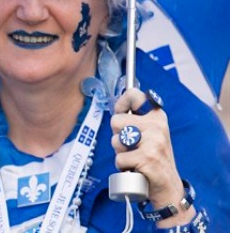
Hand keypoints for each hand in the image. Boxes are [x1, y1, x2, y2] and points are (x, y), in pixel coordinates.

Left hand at [110, 88, 194, 227]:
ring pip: (115, 140)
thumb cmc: (152, 158)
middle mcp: (157, 125)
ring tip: (135, 157)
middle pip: (115, 121)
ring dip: (120, 152)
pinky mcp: (147, 157)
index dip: (121, 103)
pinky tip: (136, 168)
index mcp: (157, 116)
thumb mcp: (150, 134)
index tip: (121, 112)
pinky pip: (119, 158)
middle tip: (132, 147)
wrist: (168, 186)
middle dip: (117, 136)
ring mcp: (153, 141)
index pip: (134, 95)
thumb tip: (117, 107)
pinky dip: (123, 166)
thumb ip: (135, 120)